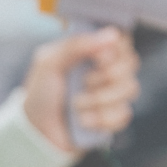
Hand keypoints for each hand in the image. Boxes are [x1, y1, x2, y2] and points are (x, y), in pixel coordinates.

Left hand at [21, 26, 141, 152]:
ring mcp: (113, 94)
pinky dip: (100, 119)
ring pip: (130, 88)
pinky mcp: (114, 117)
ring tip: (75, 105)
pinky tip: (83, 121)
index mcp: (92, 51)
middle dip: (104, 76)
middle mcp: (107, 69)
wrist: (35, 131)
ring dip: (99, 99)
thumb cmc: (40, 93)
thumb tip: (112, 34)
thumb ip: (75, 45)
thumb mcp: (48, 63)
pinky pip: (124, 114)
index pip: (121, 40)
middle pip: (130, 64)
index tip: (97, 58)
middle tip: (82, 83)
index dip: (114, 49)